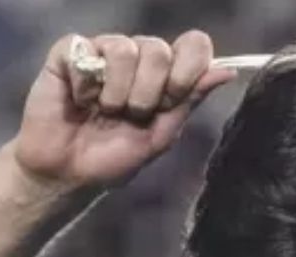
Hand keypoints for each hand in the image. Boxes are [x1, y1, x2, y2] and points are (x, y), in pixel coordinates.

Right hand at [13, 30, 235, 196]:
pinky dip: (84, 84)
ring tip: (102, 111)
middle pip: (159, 49)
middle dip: (147, 92)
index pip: (194, 45)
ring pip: (123, 48)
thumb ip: (190, 100)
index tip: (171, 100)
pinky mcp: (69, 52)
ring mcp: (103, 51)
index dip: (187, 70)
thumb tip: (228, 71)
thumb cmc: (111, 157)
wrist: (66, 174)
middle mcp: (136, 57)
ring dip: (115, 92)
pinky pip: (84, 49)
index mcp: (164, 74)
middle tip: (131, 115)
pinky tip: (78, 100)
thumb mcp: (159, 135)